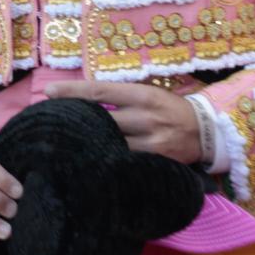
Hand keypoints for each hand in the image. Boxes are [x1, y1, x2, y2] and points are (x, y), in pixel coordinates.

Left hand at [44, 79, 204, 164]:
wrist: (206, 131)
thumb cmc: (168, 108)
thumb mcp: (147, 93)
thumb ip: (118, 97)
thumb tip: (80, 98)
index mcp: (142, 96)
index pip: (100, 92)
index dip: (72, 92)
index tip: (48, 93)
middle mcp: (145, 118)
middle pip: (101, 120)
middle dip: (75, 122)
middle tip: (49, 122)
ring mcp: (151, 143)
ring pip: (110, 144)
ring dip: (87, 144)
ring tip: (63, 144)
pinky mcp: (156, 163)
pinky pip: (125, 162)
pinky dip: (107, 161)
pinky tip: (89, 162)